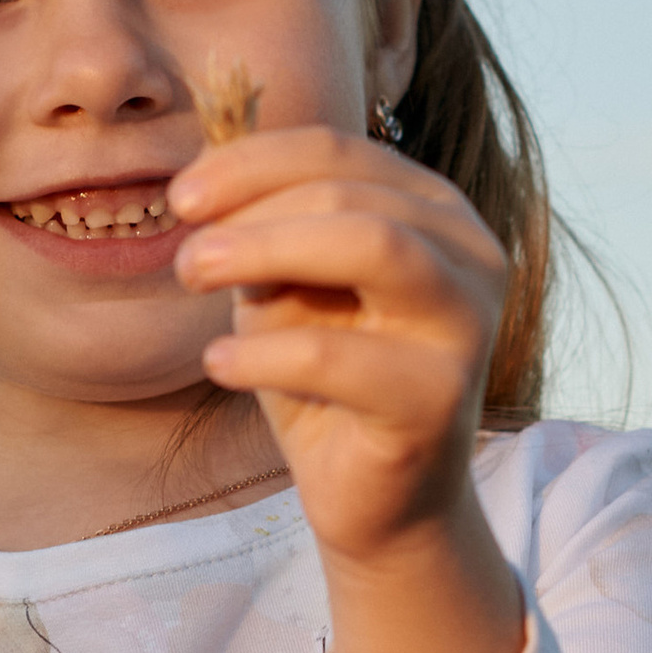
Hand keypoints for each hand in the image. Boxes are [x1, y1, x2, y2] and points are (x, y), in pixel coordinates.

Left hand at [169, 124, 525, 652]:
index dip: (252, 162)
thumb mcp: (285, 288)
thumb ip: (263, 229)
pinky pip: (342, 355)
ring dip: (265, 251)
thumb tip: (206, 178)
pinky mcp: (443, 397)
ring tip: (194, 277)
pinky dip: (265, 354)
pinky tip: (220, 366)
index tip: (180, 196)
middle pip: (351, 194)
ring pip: (372, 245)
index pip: (340, 151)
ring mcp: (467, 324)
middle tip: (185, 257)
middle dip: (251, 214)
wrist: (373, 501)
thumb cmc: (323, 381)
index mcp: (434, 210)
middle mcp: (471, 253)